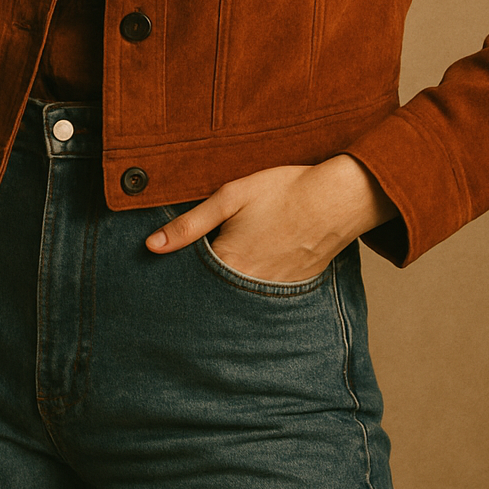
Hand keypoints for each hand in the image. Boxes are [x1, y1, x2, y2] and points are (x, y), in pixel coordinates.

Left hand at [144, 155, 398, 283]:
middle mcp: (249, 284)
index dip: (178, 275)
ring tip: (223, 274)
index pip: (190, 281)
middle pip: (214, 294)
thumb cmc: (283, 192)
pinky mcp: (293, 288)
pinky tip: (254, 271)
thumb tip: (151, 246)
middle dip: (201, 289)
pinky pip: (264, 296)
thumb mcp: (230, 197)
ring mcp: (273, 290)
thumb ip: (189, 224)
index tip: (165, 277)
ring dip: (227, 290)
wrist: (336, 200)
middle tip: (192, 280)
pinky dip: (254, 289)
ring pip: (239, 297)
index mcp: (228, 263)